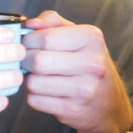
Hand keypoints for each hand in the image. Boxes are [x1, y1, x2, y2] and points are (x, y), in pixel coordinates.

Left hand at [22, 10, 132, 132]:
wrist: (108, 103)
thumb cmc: (85, 62)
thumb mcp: (77, 36)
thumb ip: (52, 22)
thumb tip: (29, 23)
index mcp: (92, 38)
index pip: (44, 38)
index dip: (27, 41)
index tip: (27, 44)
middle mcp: (93, 63)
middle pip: (37, 61)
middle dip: (24, 61)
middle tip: (25, 61)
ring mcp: (85, 89)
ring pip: (33, 82)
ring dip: (28, 80)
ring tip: (38, 76)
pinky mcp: (73, 110)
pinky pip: (35, 100)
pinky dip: (33, 96)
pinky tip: (45, 92)